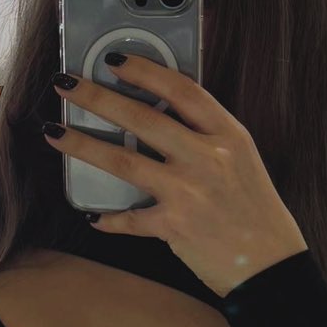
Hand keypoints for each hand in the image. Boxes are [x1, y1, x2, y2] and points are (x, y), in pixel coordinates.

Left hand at [44, 55, 307, 296]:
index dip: (144, 70)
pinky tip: (94, 215)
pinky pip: (129, 218)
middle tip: (65, 85)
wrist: (272, 266)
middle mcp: (207, 157)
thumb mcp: (241, 159)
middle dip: (96, 97)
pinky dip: (109, 217)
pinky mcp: (174, 226)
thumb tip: (155, 116)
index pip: (181, 89)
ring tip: (54, 134)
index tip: (113, 60)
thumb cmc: (255, 210)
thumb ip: (205, 136)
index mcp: (228, 134)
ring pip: (123, 161)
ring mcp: (189, 192)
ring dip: (82, 145)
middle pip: (141, 117)